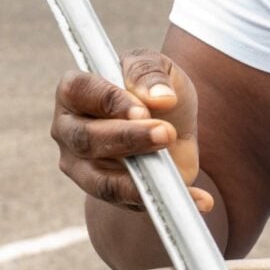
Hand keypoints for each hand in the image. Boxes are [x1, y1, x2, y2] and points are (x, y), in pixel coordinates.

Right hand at [51, 50, 212, 213]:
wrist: (172, 124)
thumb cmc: (153, 89)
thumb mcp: (156, 66)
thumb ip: (149, 71)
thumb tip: (159, 98)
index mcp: (74, 92)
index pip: (79, 92)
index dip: (109, 101)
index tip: (142, 110)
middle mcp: (69, 131)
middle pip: (86, 139)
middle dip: (127, 138)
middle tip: (165, 132)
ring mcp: (82, 167)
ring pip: (101, 180)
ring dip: (137, 177)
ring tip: (175, 169)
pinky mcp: (107, 194)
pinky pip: (131, 203)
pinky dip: (165, 202)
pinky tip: (200, 199)